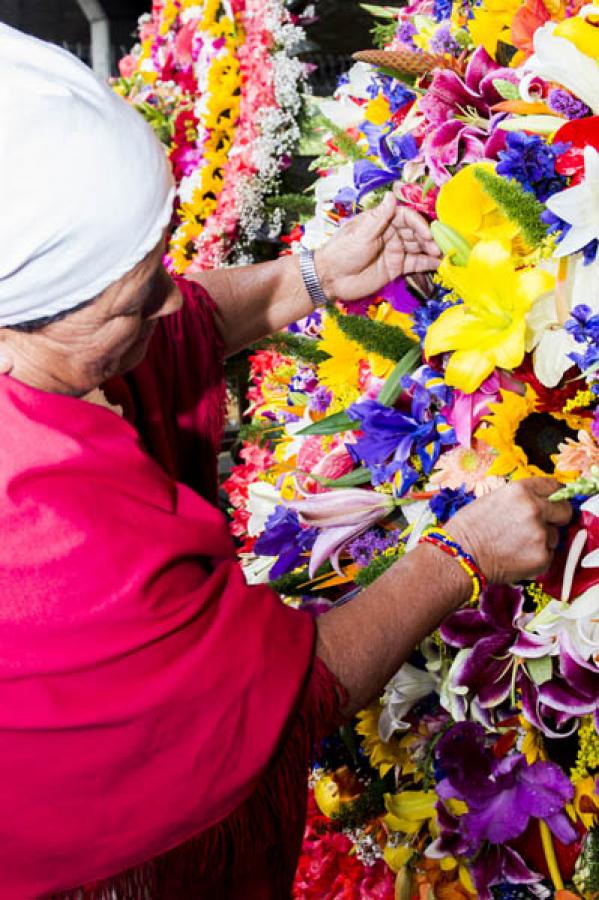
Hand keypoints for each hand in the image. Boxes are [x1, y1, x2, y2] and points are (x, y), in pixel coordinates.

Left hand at [315, 192, 440, 302]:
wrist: (331, 279)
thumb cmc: (341, 252)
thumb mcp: (361, 234)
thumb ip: (379, 218)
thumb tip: (391, 195)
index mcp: (381, 221)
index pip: (406, 217)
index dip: (418, 224)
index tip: (427, 234)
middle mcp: (390, 234)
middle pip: (415, 232)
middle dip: (428, 238)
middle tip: (439, 246)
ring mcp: (394, 251)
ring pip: (418, 247)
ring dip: (431, 250)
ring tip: (444, 255)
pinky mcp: (395, 268)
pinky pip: (415, 263)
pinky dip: (427, 263)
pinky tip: (438, 264)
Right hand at [446, 478, 571, 584]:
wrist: (457, 557)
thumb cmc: (467, 529)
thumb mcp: (493, 499)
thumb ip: (520, 499)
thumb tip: (539, 502)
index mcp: (520, 490)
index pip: (553, 487)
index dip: (552, 496)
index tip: (551, 502)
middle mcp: (533, 509)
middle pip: (564, 510)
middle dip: (555, 518)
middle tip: (540, 526)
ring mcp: (539, 535)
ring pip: (555, 536)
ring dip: (542, 540)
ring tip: (516, 545)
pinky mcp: (541, 558)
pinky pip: (548, 556)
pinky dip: (536, 558)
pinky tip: (516, 557)